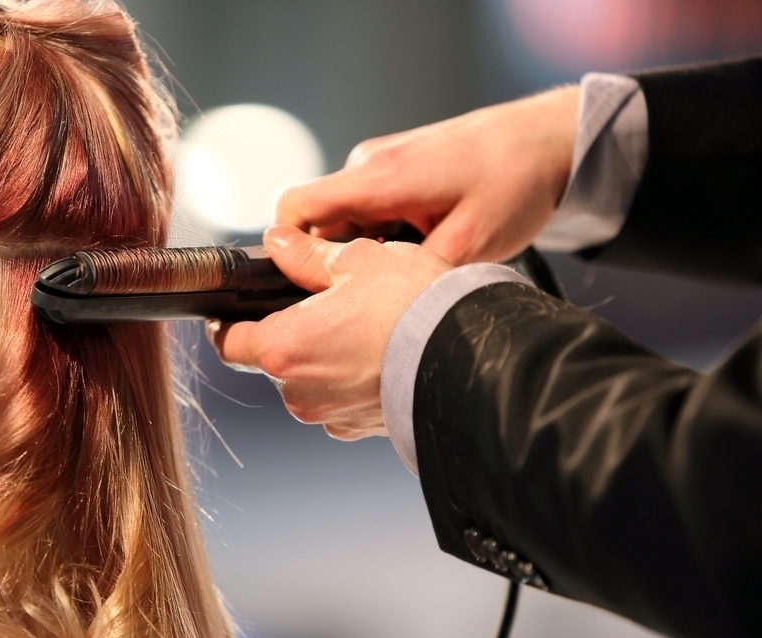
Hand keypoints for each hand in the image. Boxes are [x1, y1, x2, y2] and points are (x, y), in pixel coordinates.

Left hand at [208, 225, 452, 440]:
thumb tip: (279, 243)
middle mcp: (298, 391)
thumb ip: (307, 256)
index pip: (229, 342)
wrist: (472, 358)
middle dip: (293, 334)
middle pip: (274, 361)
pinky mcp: (362, 430)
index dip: (229, 323)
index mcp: (283, 348)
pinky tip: (383, 356)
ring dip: (326, 358)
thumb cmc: (413, 306)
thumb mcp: (357, 261)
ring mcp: (331, 415)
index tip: (236, 311)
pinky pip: (343, 401)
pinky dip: (354, 381)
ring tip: (366, 328)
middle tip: (327, 305)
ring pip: (311, 382)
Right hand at [276, 86, 578, 264]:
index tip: (306, 287)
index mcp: (377, 178)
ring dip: (366, 250)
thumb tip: (370, 305)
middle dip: (337, 262)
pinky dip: (382, 234)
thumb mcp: (468, 245)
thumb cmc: (513, 181)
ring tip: (410, 269)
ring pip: (344, 220)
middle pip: (318, 222)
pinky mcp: (394, 168)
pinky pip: (366, 209)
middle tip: (377, 293)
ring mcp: (379, 164)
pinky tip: (421, 247)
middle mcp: (368, 165)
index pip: (295, 208)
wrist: (545, 139)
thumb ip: (409, 275)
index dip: (285, 251)